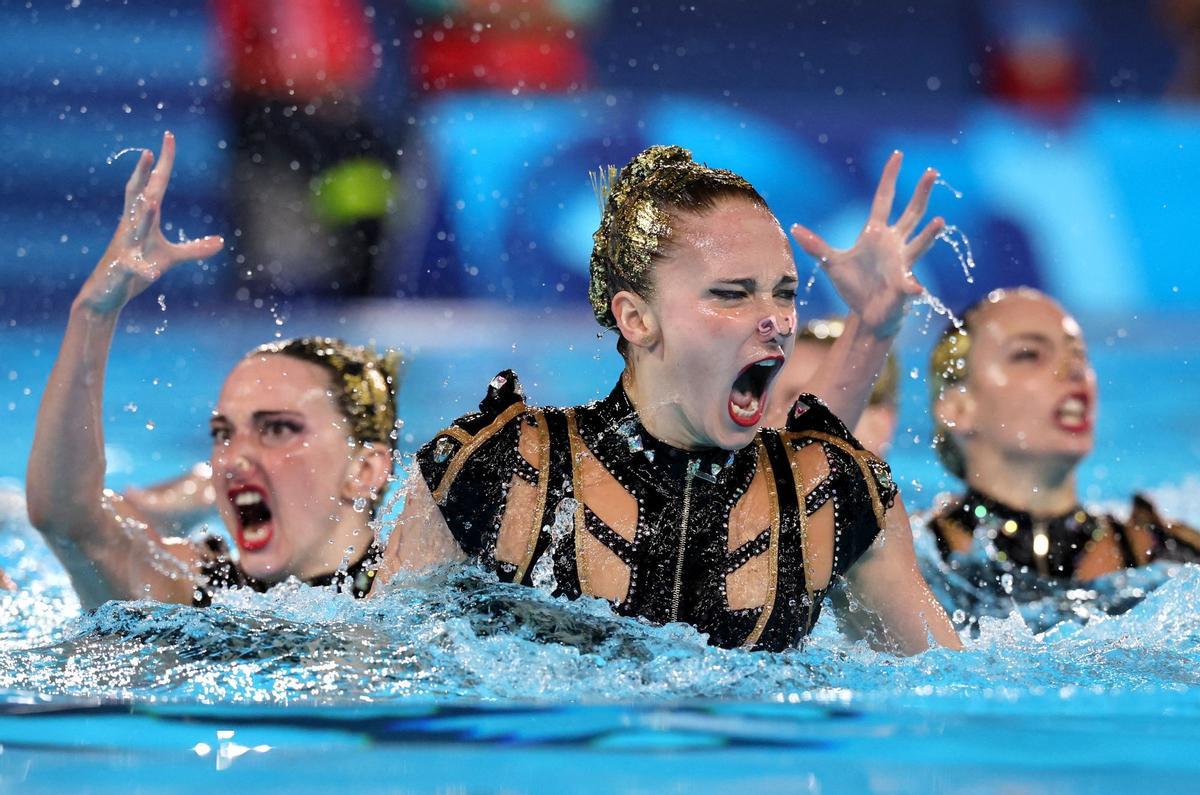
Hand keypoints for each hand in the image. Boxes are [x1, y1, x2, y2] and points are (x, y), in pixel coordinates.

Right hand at [74, 132, 222, 315]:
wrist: (105, 295)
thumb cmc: (135, 271)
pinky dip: (141, 269)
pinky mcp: (123, 270)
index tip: (168, 137)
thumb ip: (195, 249)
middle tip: (149, 151)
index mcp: (142, 219)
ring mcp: (126, 247)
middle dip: (143, 175)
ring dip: (143, 217)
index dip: (162, 163)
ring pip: (134, 229)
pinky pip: (133, 268)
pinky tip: (149, 272)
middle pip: (137, 195)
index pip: (154, 185)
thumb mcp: (170, 259)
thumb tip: (221, 242)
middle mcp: (131, 227)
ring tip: (152, 202)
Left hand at [791, 151, 943, 337]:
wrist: (868, 314)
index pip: (884, 199)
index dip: (890, 177)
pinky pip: (909, 285)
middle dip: (921, 193)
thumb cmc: (854, 285)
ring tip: (939, 221)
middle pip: (911, 213)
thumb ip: (816, 246)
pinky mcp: (903, 285)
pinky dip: (912, 287)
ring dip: (930, 234)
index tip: (898, 155)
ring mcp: (902, 262)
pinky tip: (916, 289)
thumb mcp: (831, 263)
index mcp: (875, 233)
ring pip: (920, 244)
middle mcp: (894, 243)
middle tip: (932, 171)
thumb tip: (794, 228)